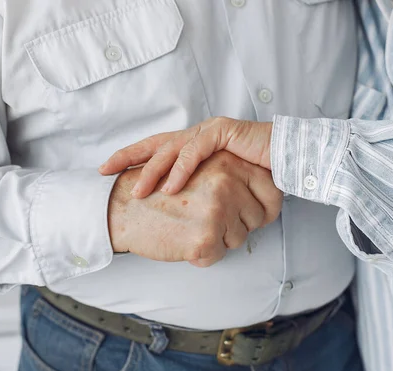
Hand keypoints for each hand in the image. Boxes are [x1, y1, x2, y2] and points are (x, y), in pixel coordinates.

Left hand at [99, 117, 272, 198]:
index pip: (157, 150)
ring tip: (140, 192)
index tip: (107, 170)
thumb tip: (186, 218)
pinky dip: (181, 170)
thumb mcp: (222, 186)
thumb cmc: (257, 174)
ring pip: (171, 148)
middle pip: (155, 144)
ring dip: (153, 171)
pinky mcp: (223, 132)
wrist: (287, 158)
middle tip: (105, 170)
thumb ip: (203, 194)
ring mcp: (209, 131)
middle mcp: (197, 135)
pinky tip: (172, 187)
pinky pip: (195, 150)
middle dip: (129, 157)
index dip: (132, 158)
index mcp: (194, 146)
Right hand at [108, 151, 281, 266]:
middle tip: (208, 219)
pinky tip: (183, 240)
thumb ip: (230, 174)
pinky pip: (219, 255)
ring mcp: (218, 212)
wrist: (122, 208)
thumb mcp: (197, 168)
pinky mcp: (206, 238)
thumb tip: (264, 191)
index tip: (248, 211)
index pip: (272, 190)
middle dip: (238, 224)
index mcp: (227, 163)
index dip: (263, 205)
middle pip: (257, 217)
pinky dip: (203, 254)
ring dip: (219, 239)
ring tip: (190, 226)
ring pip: (239, 238)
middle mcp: (227, 184)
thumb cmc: (158, 191)